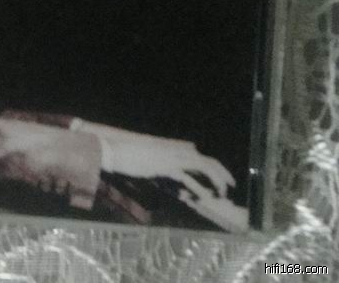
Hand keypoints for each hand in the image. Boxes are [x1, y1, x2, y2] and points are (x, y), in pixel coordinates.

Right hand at [73, 120, 234, 197]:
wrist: (114, 152)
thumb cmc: (127, 155)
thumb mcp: (147, 158)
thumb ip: (161, 162)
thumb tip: (170, 171)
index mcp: (171, 148)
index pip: (198, 155)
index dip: (213, 166)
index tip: (221, 177)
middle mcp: (174, 151)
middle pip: (206, 160)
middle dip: (221, 173)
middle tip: (230, 185)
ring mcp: (171, 157)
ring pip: (202, 166)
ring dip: (215, 180)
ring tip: (222, 193)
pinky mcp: (165, 166)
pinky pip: (188, 178)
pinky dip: (198, 188)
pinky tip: (204, 197)